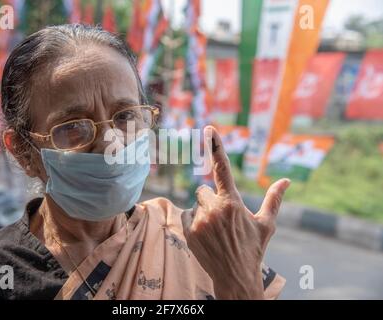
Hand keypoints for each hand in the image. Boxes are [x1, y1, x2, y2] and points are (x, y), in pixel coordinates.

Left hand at [181, 126, 290, 299]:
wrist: (235, 277)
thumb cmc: (253, 249)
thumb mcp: (266, 225)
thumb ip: (274, 200)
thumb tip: (287, 180)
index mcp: (233, 202)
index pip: (223, 168)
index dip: (215, 146)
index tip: (209, 129)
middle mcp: (214, 208)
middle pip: (203, 190)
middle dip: (211, 199)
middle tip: (222, 218)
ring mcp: (199, 220)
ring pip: (196, 204)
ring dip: (203, 212)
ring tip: (215, 230)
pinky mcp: (189, 232)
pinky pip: (187, 216)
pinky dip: (194, 222)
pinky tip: (205, 235)